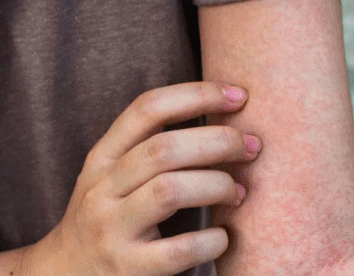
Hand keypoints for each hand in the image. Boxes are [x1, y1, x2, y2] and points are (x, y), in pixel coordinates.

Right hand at [25, 81, 261, 275]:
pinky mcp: (127, 269)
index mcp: (102, 157)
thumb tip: (232, 117)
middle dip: (220, 141)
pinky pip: (179, 250)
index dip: (197, 95)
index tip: (239, 95)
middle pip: (165, 148)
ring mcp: (110, 230)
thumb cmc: (109, 216)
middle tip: (253, 147)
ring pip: (169, 190)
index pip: (147, 108)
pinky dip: (213, 240)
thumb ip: (156, 148)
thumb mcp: (115, 175)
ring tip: (239, 194)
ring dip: (218, 185)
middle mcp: (101, 189)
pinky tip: (224, 237)